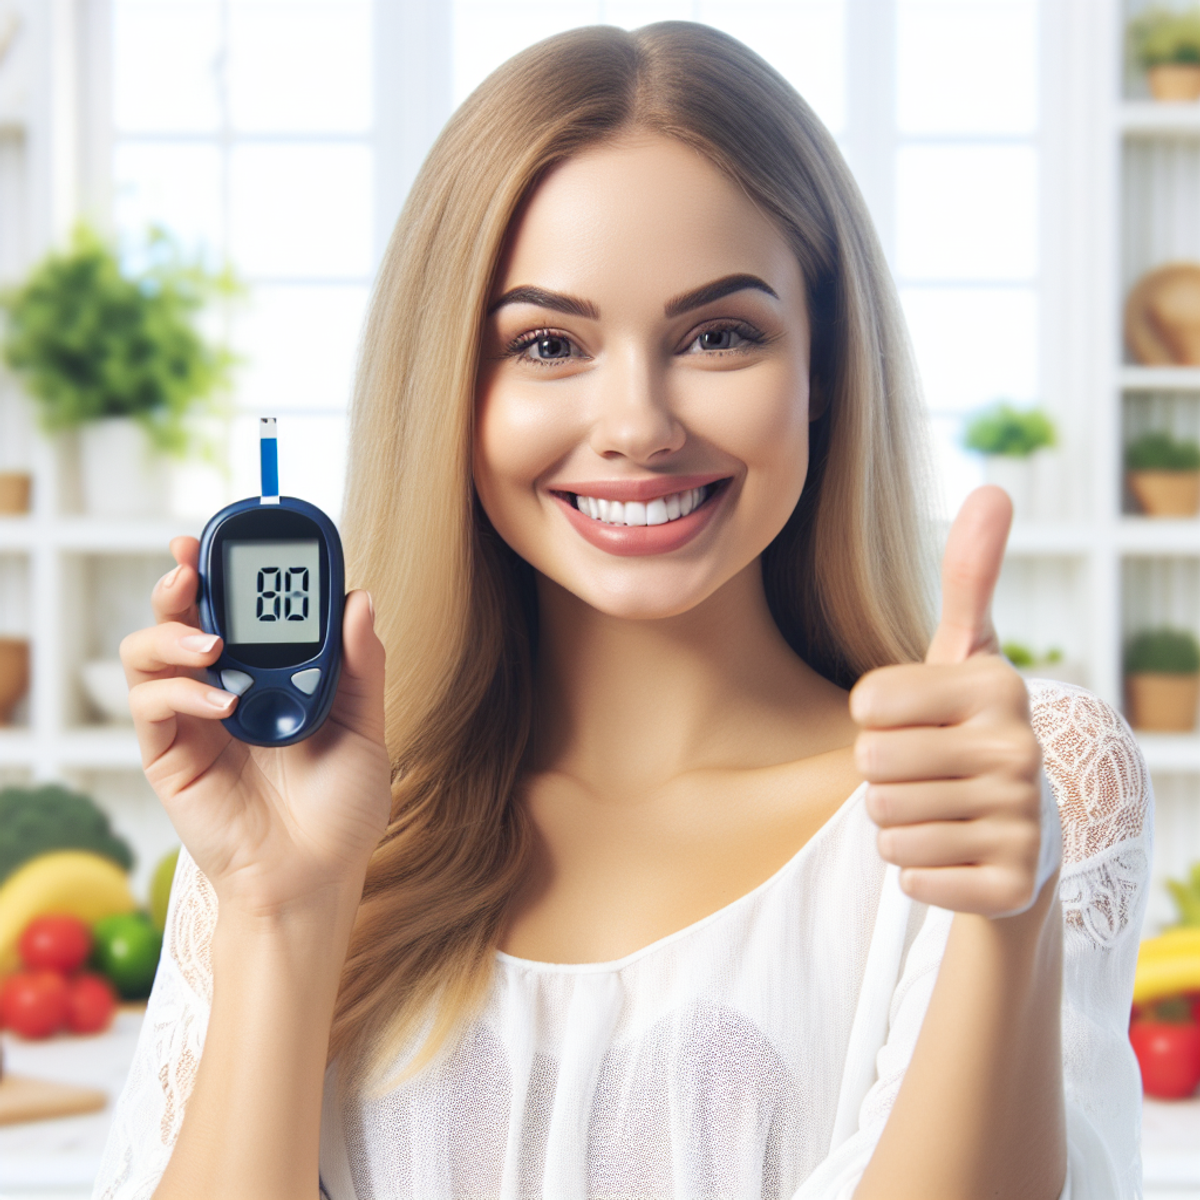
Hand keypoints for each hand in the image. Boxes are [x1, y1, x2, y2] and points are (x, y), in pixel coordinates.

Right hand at [119, 536, 392, 917]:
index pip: (240, 609)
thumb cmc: (341, 810)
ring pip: (148, 651)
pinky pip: (150, 704)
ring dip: (171, 631)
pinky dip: (180, 690)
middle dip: (181, 580)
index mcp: (272, 676)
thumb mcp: (364, 728)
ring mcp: (193, 719)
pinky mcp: (168, 753)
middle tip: (189, 562)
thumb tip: (360, 598)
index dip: (228, 571)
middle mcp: (226, 688)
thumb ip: (360, 666)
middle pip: (183, 616)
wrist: (314, 877)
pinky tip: (223, 700)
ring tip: (211, 641)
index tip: (235, 537)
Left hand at [849, 487, 1045, 916]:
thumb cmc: (971, 732)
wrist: (1023, 838)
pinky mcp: (1012, 885)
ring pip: (886, 823)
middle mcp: (1021, 750)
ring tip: (941, 811)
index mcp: (998, 686)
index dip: (874, 720)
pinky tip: (954, 854)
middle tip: (925, 774)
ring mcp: (1023, 823)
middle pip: (871, 766)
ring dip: (897, 823)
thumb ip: (970, 577)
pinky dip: (918, 870)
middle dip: (881, 775)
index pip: (867, 705)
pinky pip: (910, 876)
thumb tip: (995, 487)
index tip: (915, 723)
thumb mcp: (968, 655)